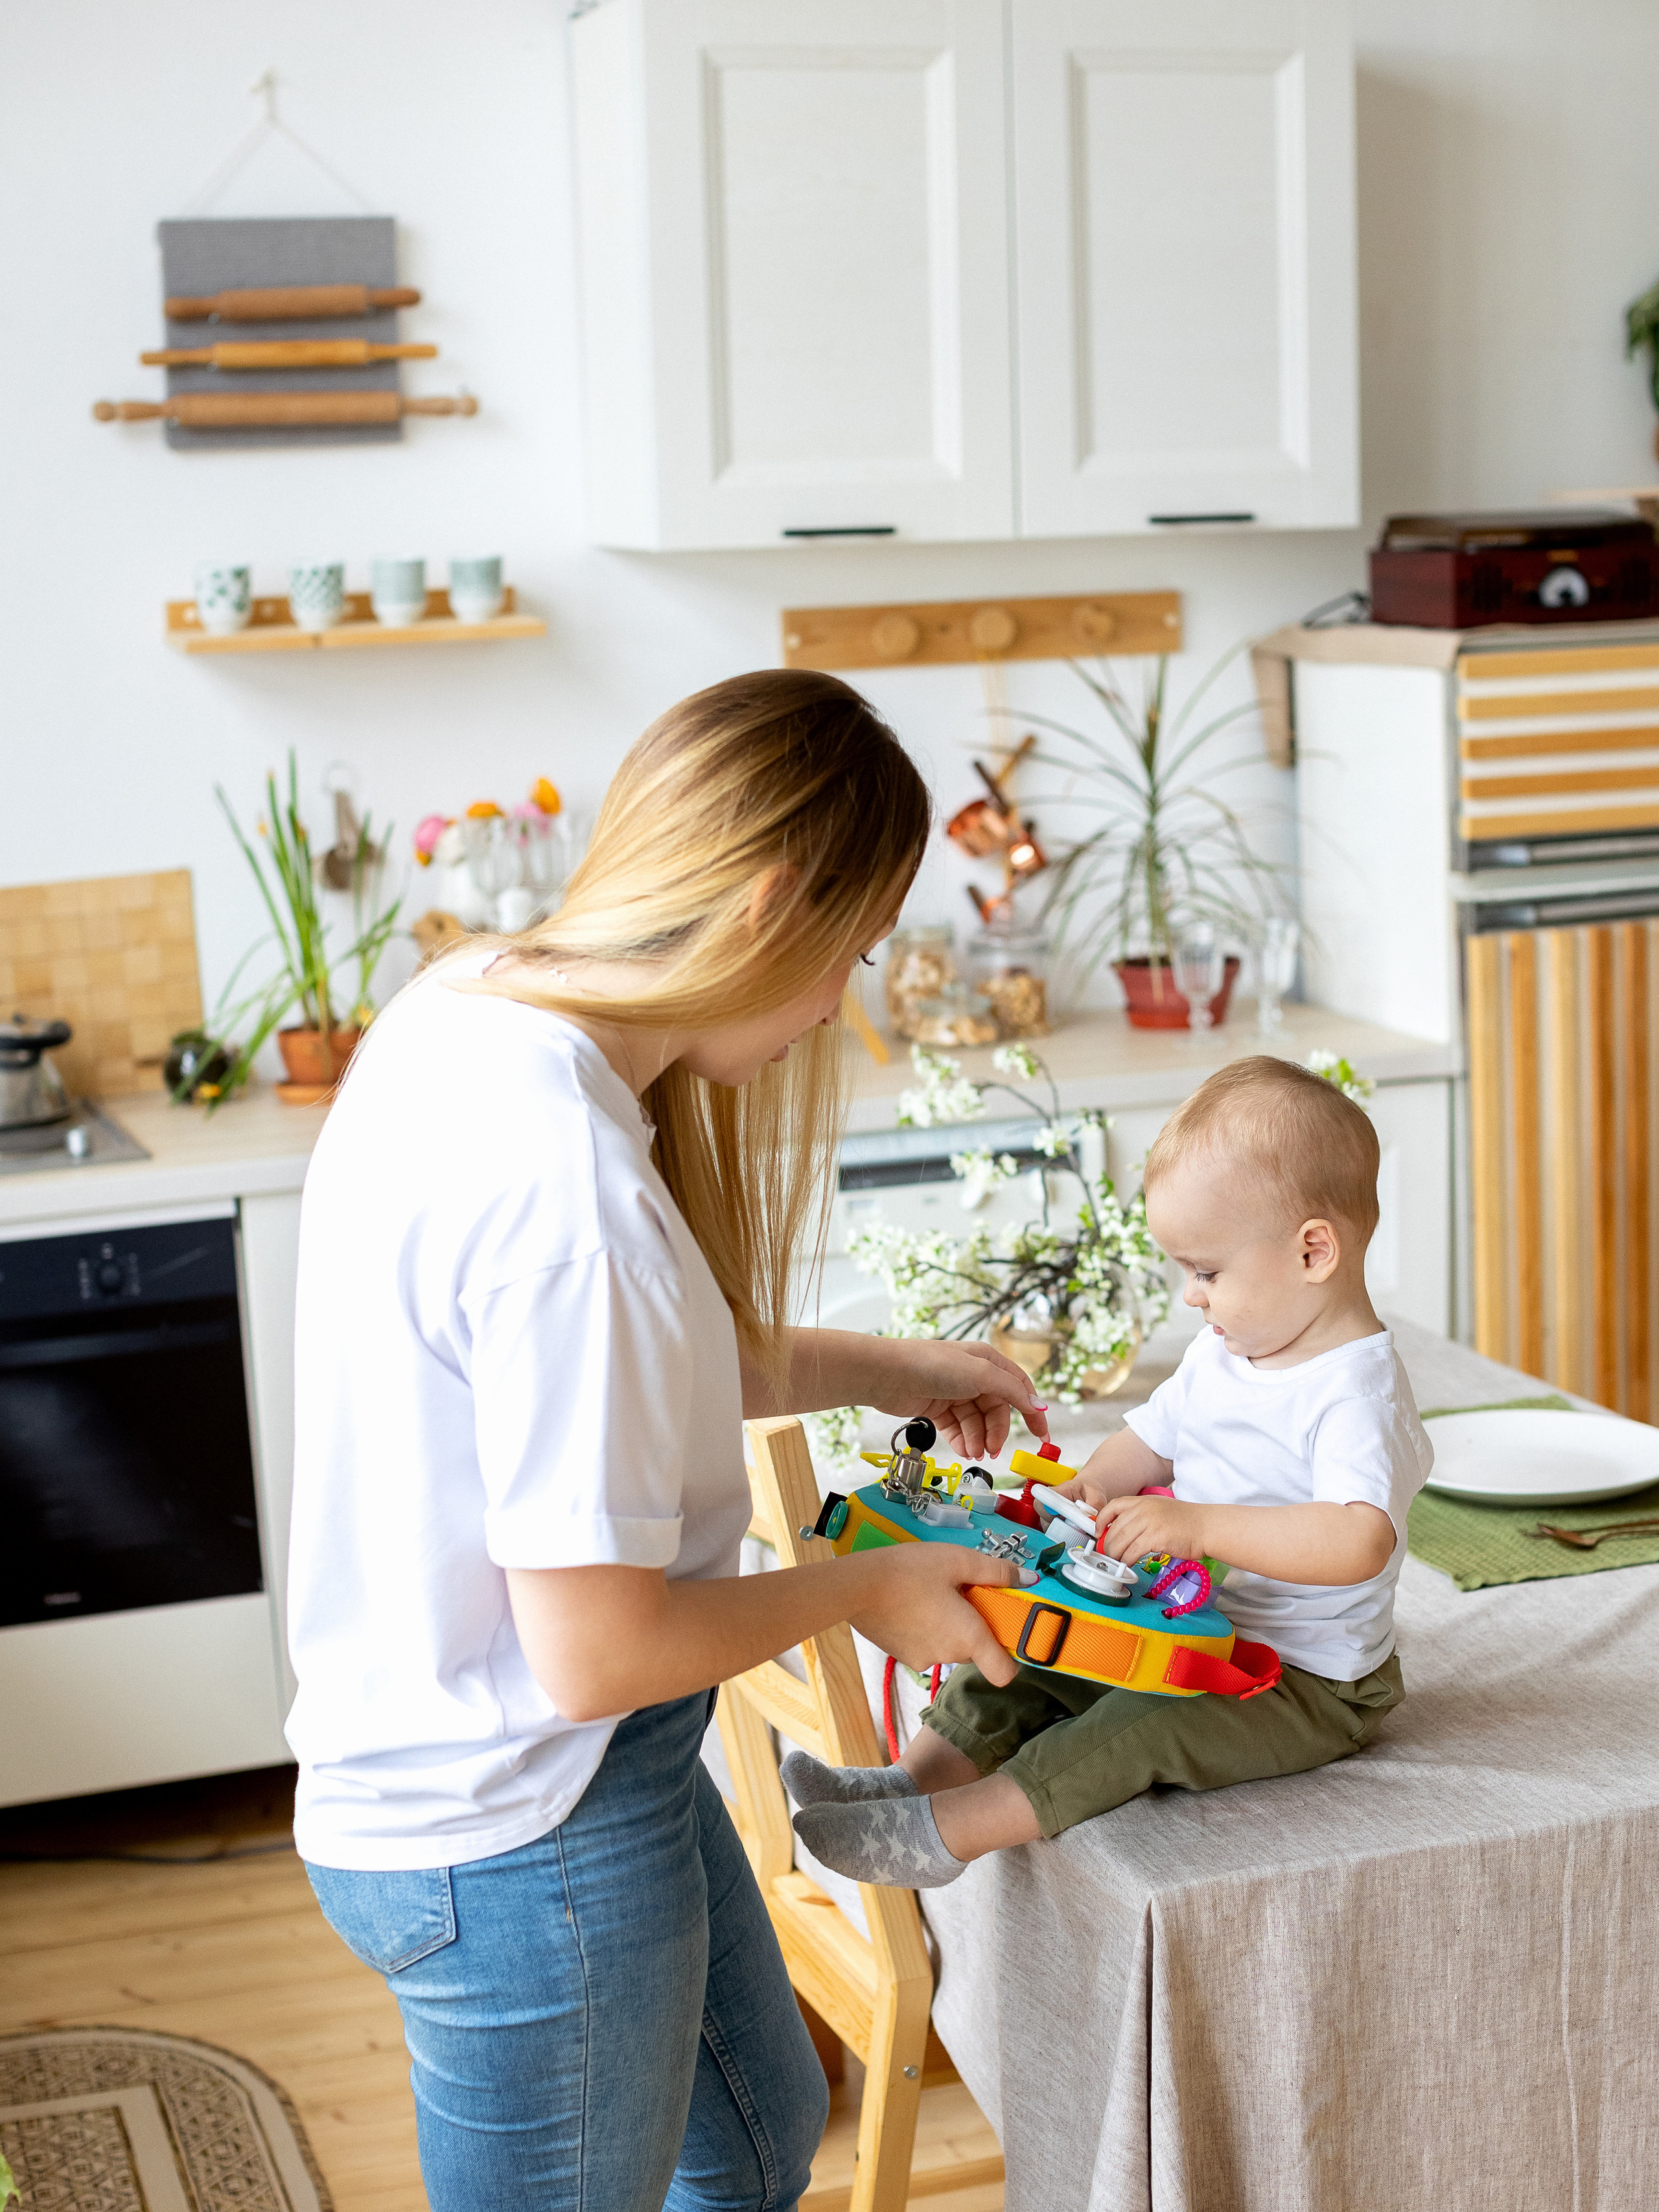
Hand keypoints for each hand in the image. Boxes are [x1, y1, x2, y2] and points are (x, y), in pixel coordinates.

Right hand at [847, 1542, 1020, 1686]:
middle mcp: (949, 1655)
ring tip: (931, 1594)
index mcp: (969, 1637)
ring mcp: (923, 1659)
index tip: (1005, 1630)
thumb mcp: (958, 1560)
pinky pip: (926, 1645)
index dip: (1011, 1657)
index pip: (1004, 1673)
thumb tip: (1028, 1580)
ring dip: (948, 1625)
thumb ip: (997, 1572)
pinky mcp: (903, 1656)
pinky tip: (911, 1604)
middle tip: (961, 1594)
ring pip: (949, 1645)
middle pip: (976, 1650)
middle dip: (974, 1626)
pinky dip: (926, 1629)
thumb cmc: (910, 1570)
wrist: (856, 1586)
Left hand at [871, 1338, 1048, 1460]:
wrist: (888, 1375)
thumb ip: (1011, 1390)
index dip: (1032, 1412)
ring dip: (978, 1440)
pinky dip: (962, 1440)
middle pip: (996, 1410)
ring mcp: (954, 1391)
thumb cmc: (932, 1365)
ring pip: (977, 1422)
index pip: (1019, 1388)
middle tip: (992, 1451)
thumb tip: (1037, 1405)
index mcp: (987, 1361)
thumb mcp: (980, 1374)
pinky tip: (963, 1450)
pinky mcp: (937, 1406)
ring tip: (973, 1453)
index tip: (1042, 1436)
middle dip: (996, 1432)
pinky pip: (958, 1427)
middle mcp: (973, 1375)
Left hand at [1093, 1492, 1205, 1565]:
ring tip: (1116, 1562)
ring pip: (1121, 1540)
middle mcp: (1144, 1509)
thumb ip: (1141, 1516)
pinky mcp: (1156, 1537)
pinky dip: (1127, 1560)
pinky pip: (1133, 1551)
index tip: (1097, 1532)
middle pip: (1115, 1527)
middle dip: (1107, 1544)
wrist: (1207, 1526)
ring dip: (1115, 1555)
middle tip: (1106, 1555)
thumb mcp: (1160, 1509)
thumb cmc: (1186, 1521)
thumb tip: (1122, 1532)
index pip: (1113, 1506)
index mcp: (1143, 1500)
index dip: (1101, 1519)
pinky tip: (1128, 1565)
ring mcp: (1150, 1522)